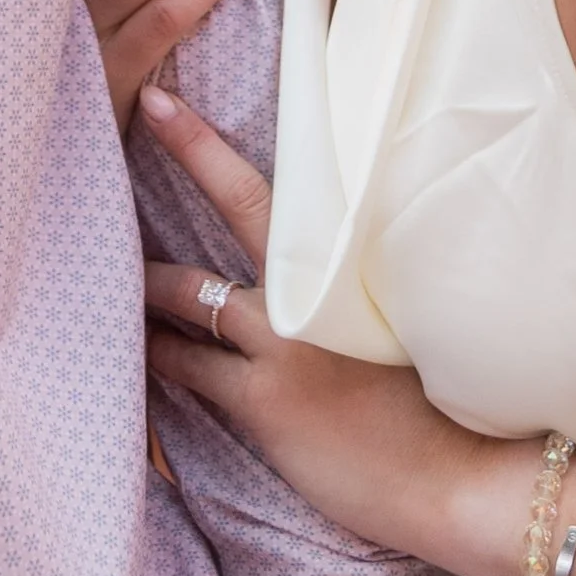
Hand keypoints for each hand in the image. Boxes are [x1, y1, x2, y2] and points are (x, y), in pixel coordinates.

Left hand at [138, 87, 539, 575]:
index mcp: (359, 262)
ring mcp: (287, 340)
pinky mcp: (265, 399)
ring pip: (190, 292)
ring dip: (148, 282)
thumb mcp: (414, 327)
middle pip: (242, 203)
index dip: (230, 140)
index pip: (293, 184)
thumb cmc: (449, 409)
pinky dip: (154, 355)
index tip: (177, 98)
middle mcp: (320, 287)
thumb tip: (322, 271)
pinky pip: (185, 367)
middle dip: (192, 150)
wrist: (468, 478)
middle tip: (148, 103)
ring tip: (107, 269)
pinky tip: (126, 351)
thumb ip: (363, 288)